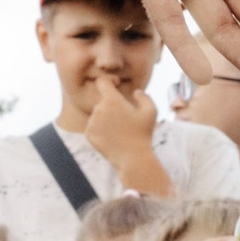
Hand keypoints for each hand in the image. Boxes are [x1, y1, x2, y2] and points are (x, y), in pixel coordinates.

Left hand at [77, 72, 163, 188]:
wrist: (132, 158)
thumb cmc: (143, 133)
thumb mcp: (151, 111)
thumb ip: (143, 97)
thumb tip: (135, 92)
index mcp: (112, 100)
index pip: (102, 82)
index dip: (109, 82)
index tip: (115, 87)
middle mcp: (98, 109)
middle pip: (102, 101)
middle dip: (112, 106)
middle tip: (125, 119)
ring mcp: (91, 122)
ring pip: (98, 114)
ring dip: (106, 119)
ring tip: (120, 131)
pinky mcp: (88, 134)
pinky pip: (94, 127)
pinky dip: (101, 130)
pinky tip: (113, 138)